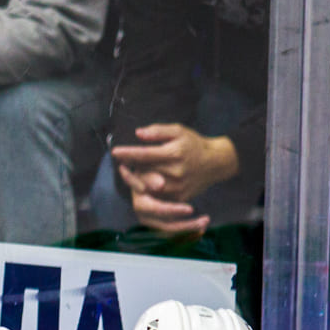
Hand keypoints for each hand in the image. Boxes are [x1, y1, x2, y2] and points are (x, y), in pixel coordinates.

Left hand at [110, 122, 236, 202]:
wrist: (215, 163)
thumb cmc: (194, 144)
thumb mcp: (179, 131)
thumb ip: (158, 131)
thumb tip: (138, 133)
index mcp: (174, 153)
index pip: (145, 154)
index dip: (128, 153)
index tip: (114, 152)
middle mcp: (175, 172)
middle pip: (143, 172)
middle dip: (133, 166)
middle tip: (131, 160)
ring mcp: (177, 188)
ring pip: (147, 186)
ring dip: (140, 178)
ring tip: (144, 169)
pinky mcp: (178, 199)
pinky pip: (156, 196)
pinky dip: (148, 188)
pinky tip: (150, 179)